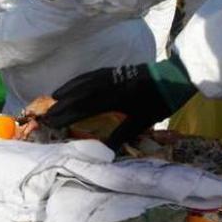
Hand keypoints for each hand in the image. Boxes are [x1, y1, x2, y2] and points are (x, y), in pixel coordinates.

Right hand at [41, 61, 193, 149]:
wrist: (174, 78)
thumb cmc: (159, 101)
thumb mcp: (142, 121)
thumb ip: (122, 135)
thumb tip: (105, 152)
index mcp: (114, 98)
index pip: (84, 107)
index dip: (67, 115)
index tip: (53, 122)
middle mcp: (108, 84)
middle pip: (79, 94)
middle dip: (62, 104)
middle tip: (47, 114)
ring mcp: (110, 75)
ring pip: (83, 82)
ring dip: (67, 90)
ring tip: (54, 98)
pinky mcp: (114, 70)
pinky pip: (90, 75)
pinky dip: (78, 80)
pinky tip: (74, 85)